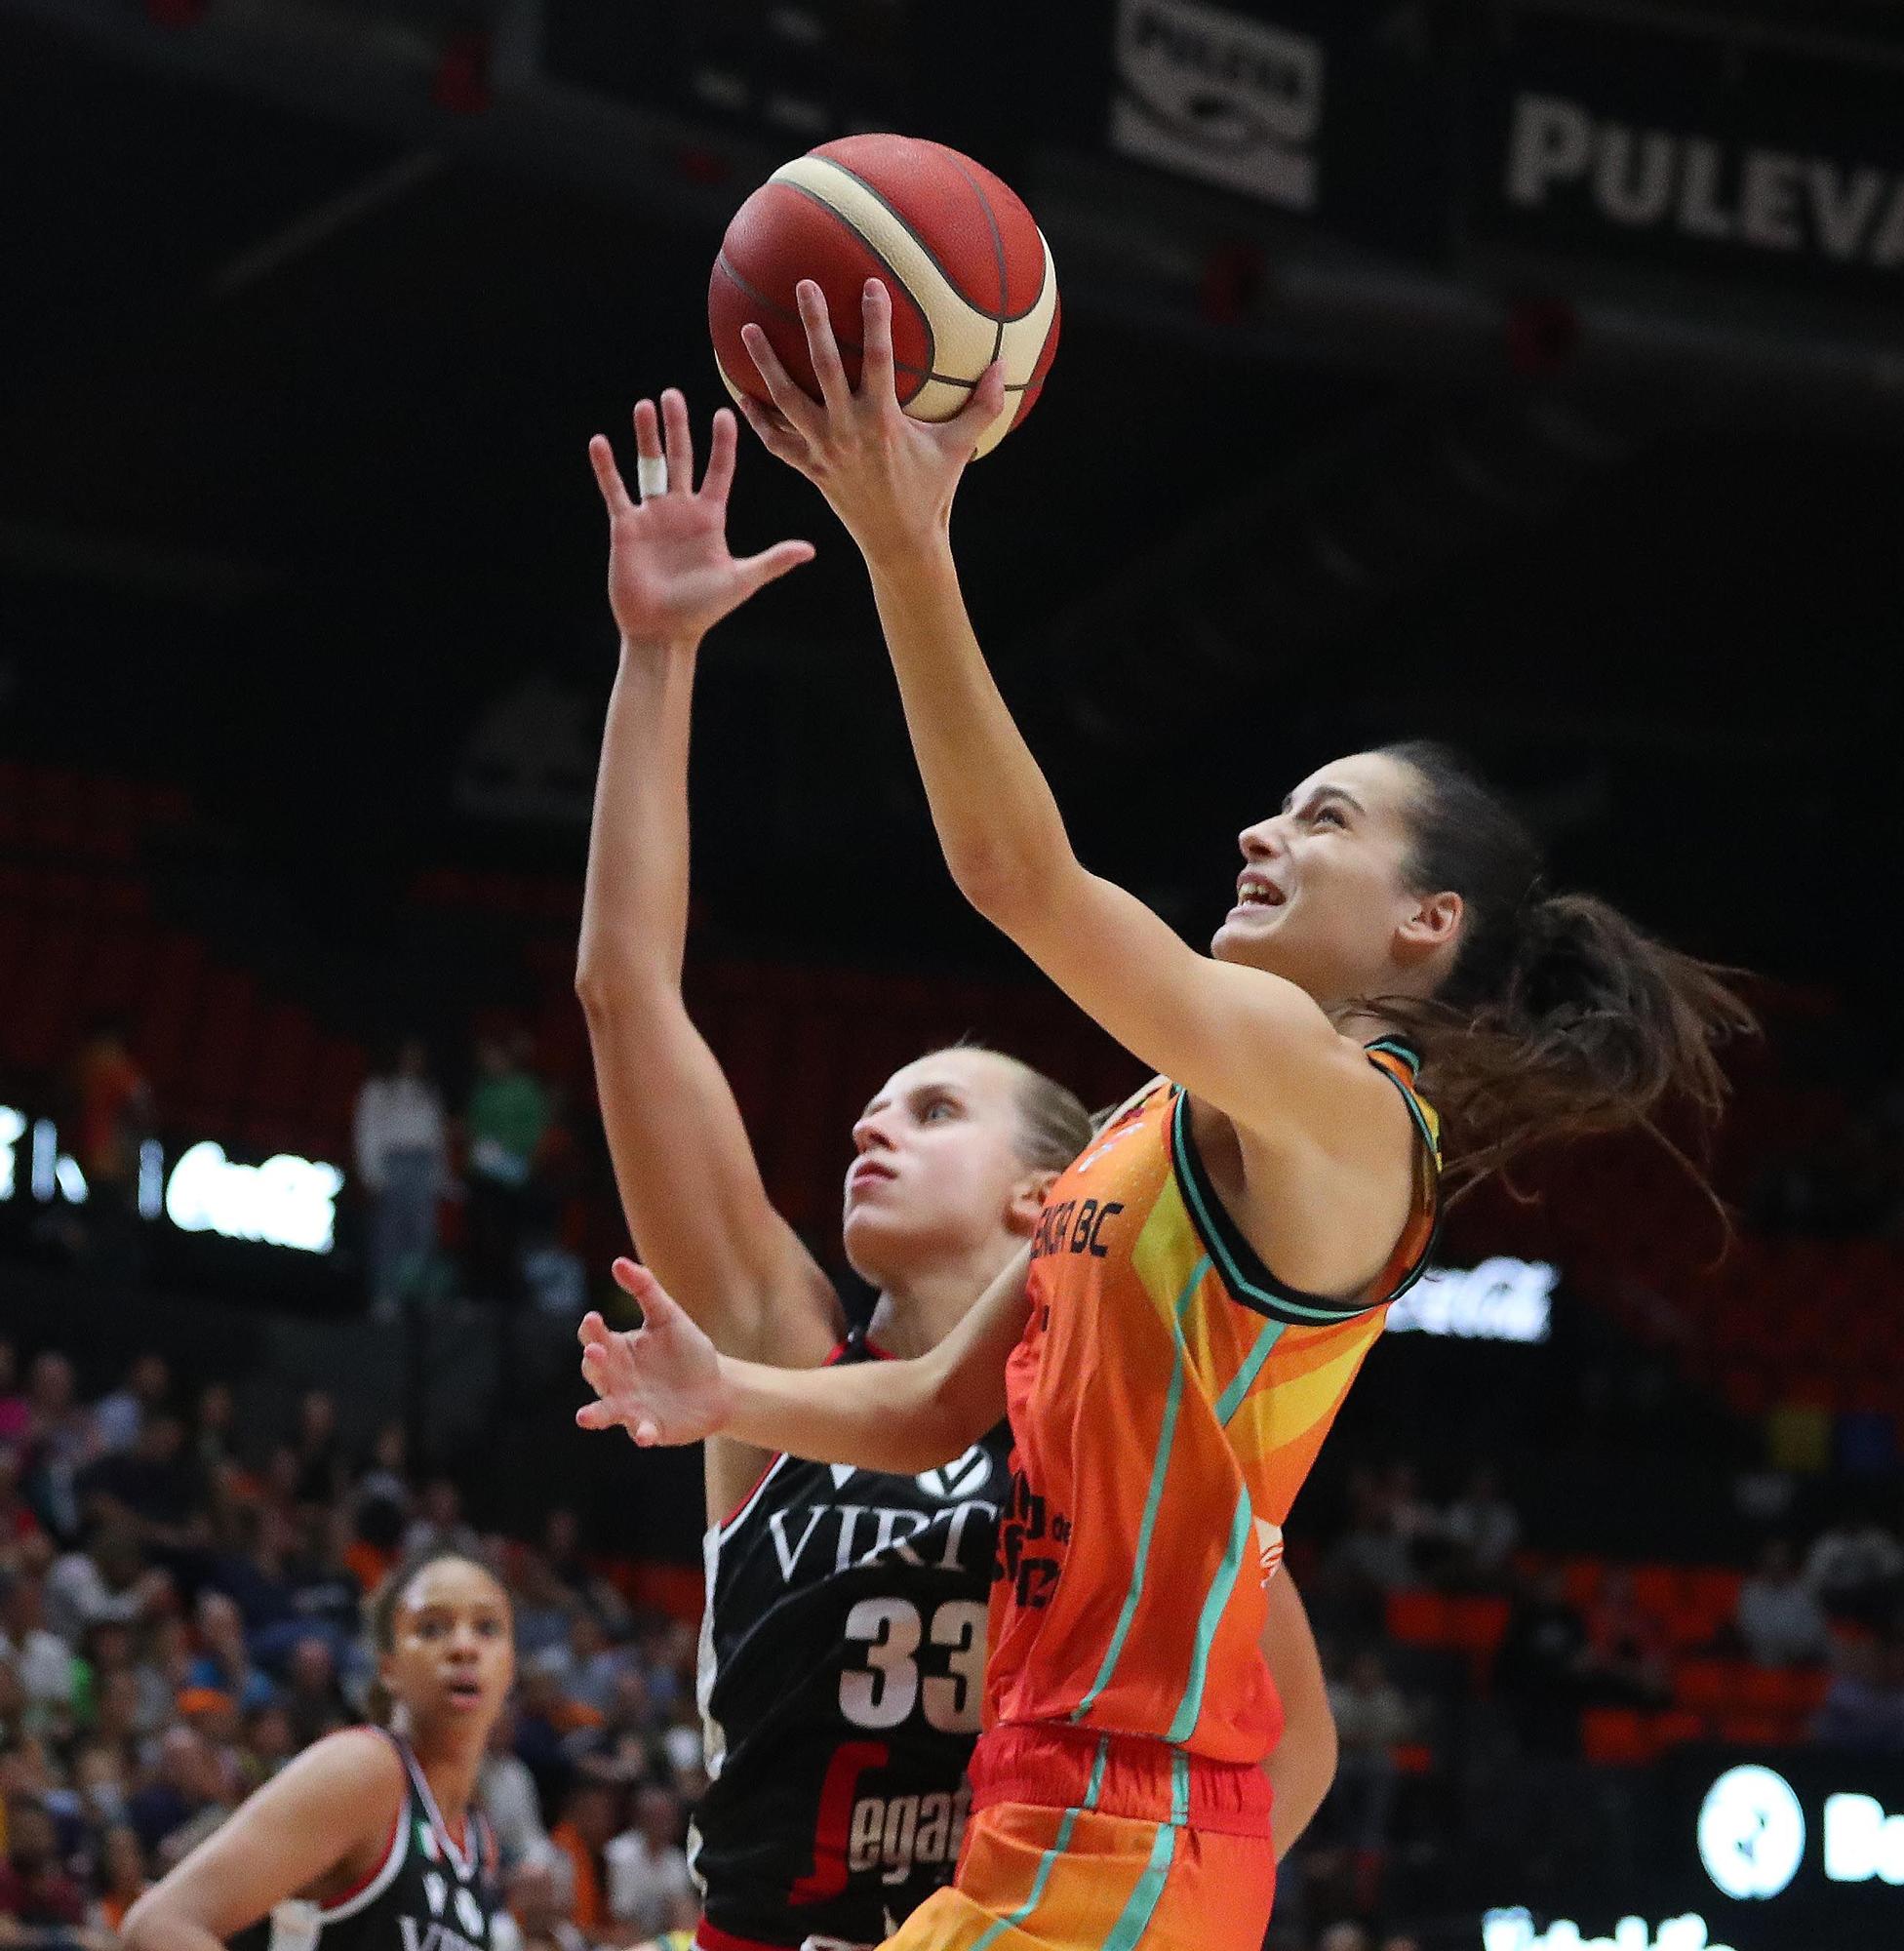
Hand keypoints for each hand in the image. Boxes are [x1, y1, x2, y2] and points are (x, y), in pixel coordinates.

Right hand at [575, 1260, 732, 1445]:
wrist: (717, 1387)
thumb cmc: (686, 1350)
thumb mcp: (668, 1316)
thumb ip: (644, 1289)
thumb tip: (617, 1262)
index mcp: (618, 1350)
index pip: (595, 1338)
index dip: (592, 1330)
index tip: (594, 1319)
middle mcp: (617, 1380)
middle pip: (595, 1373)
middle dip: (594, 1365)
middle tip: (596, 1354)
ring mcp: (630, 1407)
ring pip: (606, 1410)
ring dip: (596, 1414)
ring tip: (584, 1417)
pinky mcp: (650, 1428)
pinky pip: (641, 1432)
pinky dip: (641, 1433)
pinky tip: (645, 1434)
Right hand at [588, 392, 814, 648]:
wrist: (664, 632)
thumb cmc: (703, 610)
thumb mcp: (741, 581)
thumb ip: (773, 561)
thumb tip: (811, 550)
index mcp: (711, 518)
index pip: (719, 471)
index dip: (723, 443)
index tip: (727, 411)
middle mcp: (682, 510)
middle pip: (681, 458)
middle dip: (678, 427)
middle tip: (673, 394)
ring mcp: (653, 516)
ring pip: (648, 467)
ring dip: (646, 438)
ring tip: (644, 405)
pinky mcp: (626, 527)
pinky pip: (616, 491)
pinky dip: (607, 468)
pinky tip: (600, 442)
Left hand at [739, 279, 1005, 563]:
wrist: (899, 542)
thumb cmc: (931, 492)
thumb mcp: (959, 449)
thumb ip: (982, 407)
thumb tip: (1005, 366)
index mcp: (883, 420)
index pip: (879, 360)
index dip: (875, 321)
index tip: (869, 283)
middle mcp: (847, 430)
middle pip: (824, 367)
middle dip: (814, 324)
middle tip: (802, 285)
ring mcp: (822, 449)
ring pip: (786, 400)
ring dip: (766, 364)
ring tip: (748, 329)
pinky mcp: (808, 468)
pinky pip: (774, 440)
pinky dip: (756, 417)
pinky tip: (740, 391)